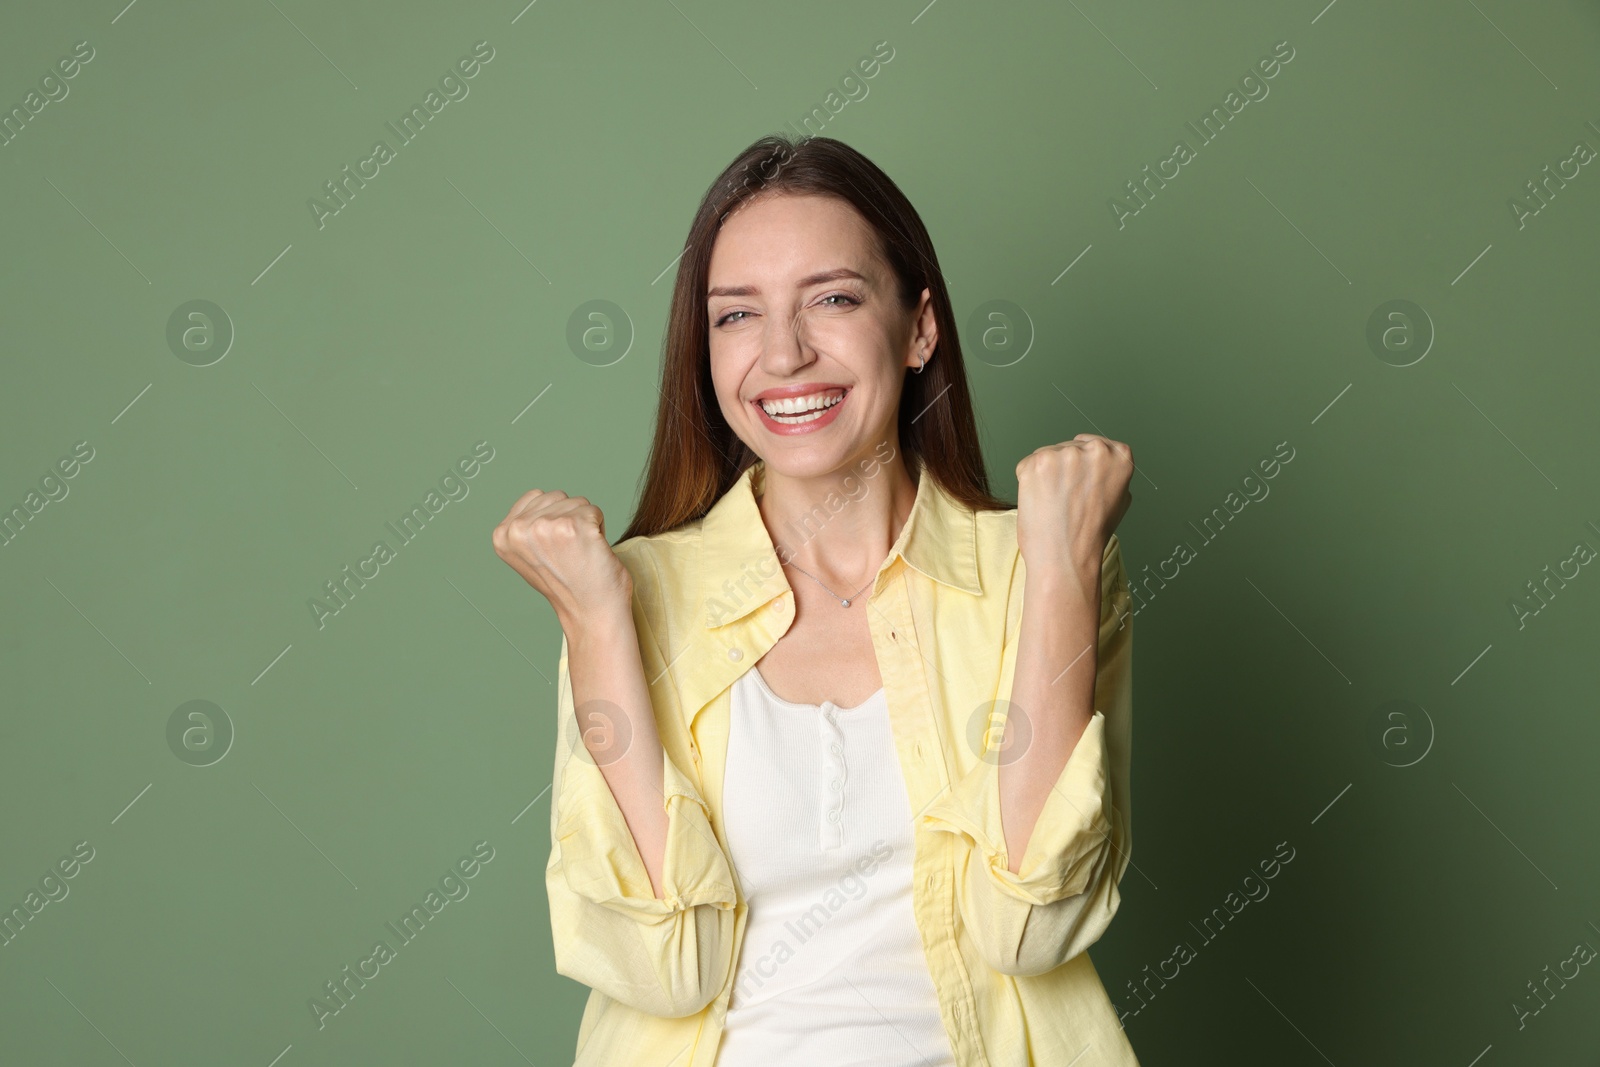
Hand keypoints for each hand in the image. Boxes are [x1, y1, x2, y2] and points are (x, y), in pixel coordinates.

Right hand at [492, 489, 633, 634]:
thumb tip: (539, 499)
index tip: (554, 549)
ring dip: (585, 525)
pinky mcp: (574, 526)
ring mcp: (545, 526)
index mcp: (503, 535)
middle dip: (569, 519)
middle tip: (570, 553)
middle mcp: (519, 529)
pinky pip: (594, 511)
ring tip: (580, 553)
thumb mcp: (529, 555)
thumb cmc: (566, 584)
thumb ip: (526, 527)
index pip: (536, 497)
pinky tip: (592, 552)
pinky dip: (600, 529)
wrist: (590, 612)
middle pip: (557, 497)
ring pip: (577, 502)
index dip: (553, 520)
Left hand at [1015, 434, 1133, 577]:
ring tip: (1054, 503)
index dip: (1084, 466)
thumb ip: (1111, 473)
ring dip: (1046, 475)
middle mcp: (1095, 449)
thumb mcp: (1120, 499)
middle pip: (1069, 447)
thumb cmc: (1090, 535)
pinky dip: (1028, 482)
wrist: (1066, 557)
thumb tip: (1099, 463)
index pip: (1095, 445)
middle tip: (1066, 499)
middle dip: (1064, 469)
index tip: (1081, 482)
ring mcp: (1065, 454)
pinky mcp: (1037, 462)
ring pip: (1048, 455)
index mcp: (1120, 455)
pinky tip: (1040, 501)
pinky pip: (1027, 465)